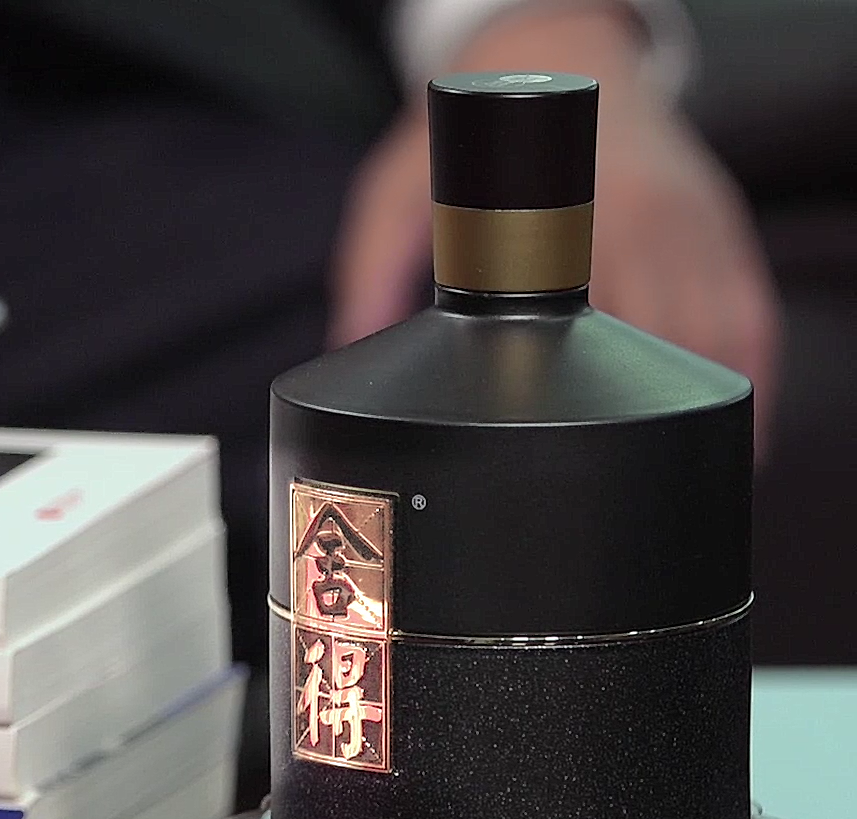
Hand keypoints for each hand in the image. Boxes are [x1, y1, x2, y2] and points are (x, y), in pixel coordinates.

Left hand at [330, 2, 780, 447]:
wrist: (564, 57)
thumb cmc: (482, 139)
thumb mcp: (402, 191)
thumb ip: (371, 270)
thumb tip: (344, 353)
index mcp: (587, 216)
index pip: (601, 327)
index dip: (587, 398)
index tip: (569, 454)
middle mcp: (658, 222)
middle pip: (670, 347)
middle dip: (637, 421)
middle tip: (604, 487)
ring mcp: (701, 230)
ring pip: (722, 342)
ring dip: (690, 417)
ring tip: (651, 479)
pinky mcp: (724, 236)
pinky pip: (749, 324)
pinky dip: (732, 380)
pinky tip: (698, 433)